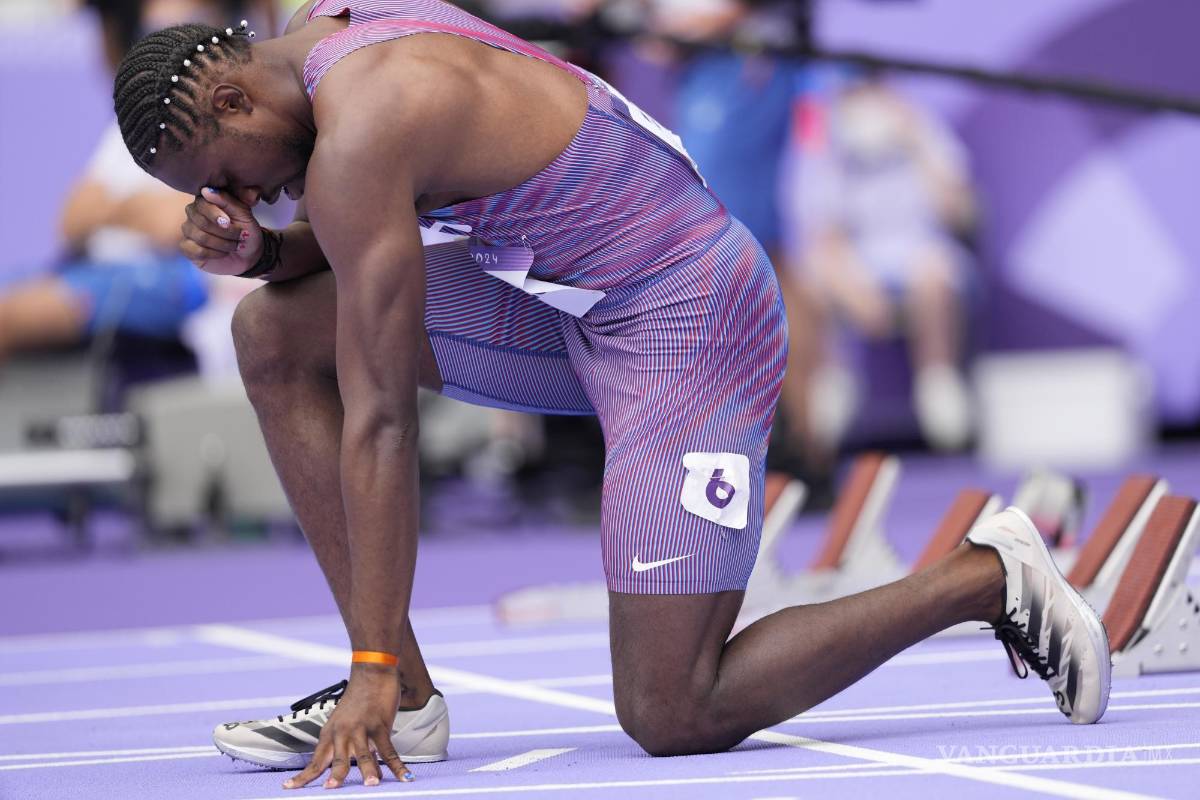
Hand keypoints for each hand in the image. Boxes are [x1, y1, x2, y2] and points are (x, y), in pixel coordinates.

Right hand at [180, 187, 264, 275]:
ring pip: (200, 237)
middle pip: (201, 222)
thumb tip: (206, 190)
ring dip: (223, 244)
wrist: (250, 254)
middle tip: (239, 236)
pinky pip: (196, 250)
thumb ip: (227, 200)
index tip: (228, 223)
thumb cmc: (246, 231)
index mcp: (207, 201)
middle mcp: (194, 214)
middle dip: (225, 232)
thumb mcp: (243, 214)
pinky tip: (223, 253)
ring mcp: (189, 230)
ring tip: (234, 245)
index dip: (215, 214)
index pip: (202, 204)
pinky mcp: (188, 248)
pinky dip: (215, 254)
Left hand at [283, 666, 412, 789]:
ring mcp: (362, 728)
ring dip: (368, 772)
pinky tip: (404, 777)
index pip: (315, 760)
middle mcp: (343, 732)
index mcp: (330, 733)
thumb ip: (354, 745)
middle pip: (338, 759)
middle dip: (336, 776)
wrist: (372, 670)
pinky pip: (389, 750)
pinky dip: (398, 766)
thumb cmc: (361, 696)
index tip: (288, 787)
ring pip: (363, 756)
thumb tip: (366, 766)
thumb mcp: (348, 721)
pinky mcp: (379, 725)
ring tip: (372, 785)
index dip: (303, 776)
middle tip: (331, 789)